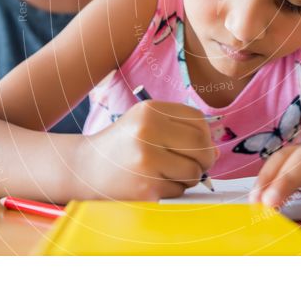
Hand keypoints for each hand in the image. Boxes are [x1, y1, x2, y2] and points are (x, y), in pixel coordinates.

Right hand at [81, 100, 216, 200]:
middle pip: (201, 147)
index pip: (198, 121)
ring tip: (166, 173)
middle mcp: (148, 132)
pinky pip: (179, 191)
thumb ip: (182, 131)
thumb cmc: (122, 145)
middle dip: (205, 160)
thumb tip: (216, 152)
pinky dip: (173, 191)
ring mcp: (146, 161)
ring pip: (193, 172)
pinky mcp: (146, 188)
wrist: (84, 168)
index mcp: (150, 110)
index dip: (205, 136)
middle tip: (196, 165)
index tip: (198, 146)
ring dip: (188, 177)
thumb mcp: (147, 124)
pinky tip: (154, 184)